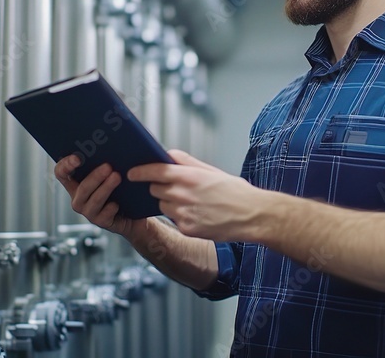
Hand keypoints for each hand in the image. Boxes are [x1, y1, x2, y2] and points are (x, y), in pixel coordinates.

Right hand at [54, 155, 138, 237]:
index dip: (66, 165)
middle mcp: (79, 198)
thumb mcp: (110, 173)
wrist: (135, 213)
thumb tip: (109, 147)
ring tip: (117, 177)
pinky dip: (112, 207)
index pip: (61, 173)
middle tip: (108, 166)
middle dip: (95, 177)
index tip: (78, 158)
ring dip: (105, 188)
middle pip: (81, 188)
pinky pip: (105, 214)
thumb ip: (104, 163)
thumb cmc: (121, 188)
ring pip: (94, 200)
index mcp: (76, 183)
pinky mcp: (101, 222)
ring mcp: (89, 211)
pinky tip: (118, 203)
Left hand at [128, 150, 262, 240]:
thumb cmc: (235, 191)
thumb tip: (168, 155)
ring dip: (169, 202)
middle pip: (156, 189)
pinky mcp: (187, 228)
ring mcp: (183, 213)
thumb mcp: (212, 170)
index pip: (155, 171)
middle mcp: (183, 195)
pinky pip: (174, 219)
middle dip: (160, 187)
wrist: (252, 216)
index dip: (140, 172)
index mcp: (190, 177)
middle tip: (176, 187)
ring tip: (191, 202)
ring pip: (163, 205)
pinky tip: (198, 214)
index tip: (132, 173)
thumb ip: (187, 162)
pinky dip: (181, 216)